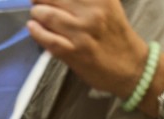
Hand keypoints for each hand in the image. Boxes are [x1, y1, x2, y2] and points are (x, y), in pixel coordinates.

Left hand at [27, 0, 147, 98]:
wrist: (131, 67)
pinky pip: (48, 38)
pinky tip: (32, 27)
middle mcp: (93, 12)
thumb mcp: (108, 7)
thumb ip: (86, 0)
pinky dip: (36, 31)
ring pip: (48, 16)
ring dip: (37, 13)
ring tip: (36, 14)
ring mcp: (82, 33)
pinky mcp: (73, 52)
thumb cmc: (116, 35)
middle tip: (36, 1)